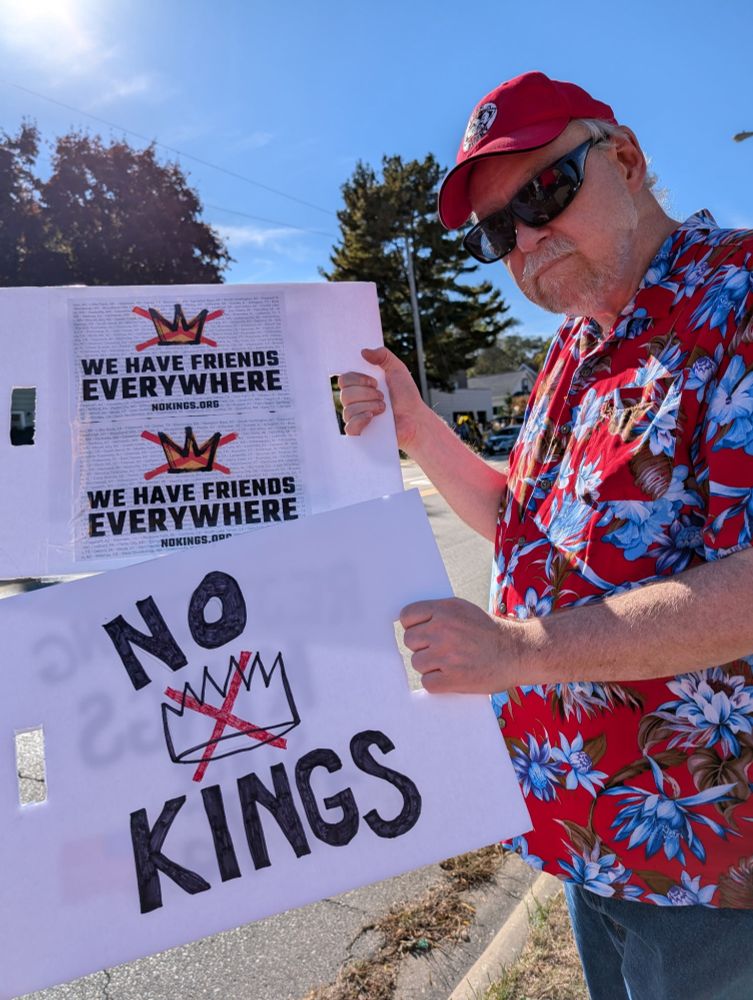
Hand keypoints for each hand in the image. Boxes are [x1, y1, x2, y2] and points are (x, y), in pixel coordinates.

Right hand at [338, 346, 423, 450]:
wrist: (415, 419)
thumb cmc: (407, 396)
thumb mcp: (398, 369)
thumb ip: (383, 356)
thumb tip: (363, 351)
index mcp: (360, 385)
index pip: (344, 379)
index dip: (357, 379)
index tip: (374, 382)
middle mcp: (355, 401)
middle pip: (345, 394)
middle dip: (367, 394)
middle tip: (383, 396)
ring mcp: (356, 417)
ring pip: (348, 409)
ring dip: (370, 406)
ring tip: (384, 408)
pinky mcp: (359, 432)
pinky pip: (349, 427)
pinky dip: (360, 420)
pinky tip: (373, 418)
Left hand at [401, 597, 515, 693]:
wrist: (517, 652)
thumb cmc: (488, 631)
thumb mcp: (463, 610)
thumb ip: (437, 613)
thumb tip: (410, 622)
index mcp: (445, 610)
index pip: (407, 616)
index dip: (413, 625)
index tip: (422, 632)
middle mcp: (443, 631)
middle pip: (409, 640)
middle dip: (422, 646)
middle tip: (440, 649)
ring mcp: (447, 655)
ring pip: (417, 662)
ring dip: (429, 666)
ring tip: (449, 663)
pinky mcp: (452, 678)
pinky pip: (427, 683)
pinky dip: (437, 683)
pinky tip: (451, 676)